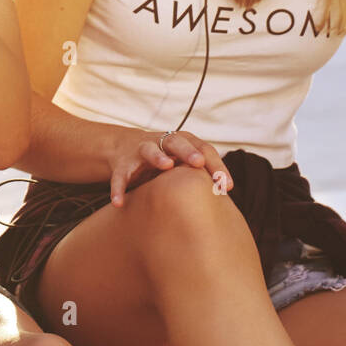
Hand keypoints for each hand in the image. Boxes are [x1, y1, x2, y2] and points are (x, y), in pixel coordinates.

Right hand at [107, 127, 231, 207]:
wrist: (125, 148)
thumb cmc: (166, 159)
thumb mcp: (182, 162)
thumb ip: (201, 172)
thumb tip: (227, 192)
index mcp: (182, 141)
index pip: (203, 148)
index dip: (216, 165)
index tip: (227, 185)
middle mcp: (161, 142)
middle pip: (177, 142)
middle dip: (188, 151)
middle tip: (199, 162)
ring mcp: (140, 151)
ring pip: (149, 150)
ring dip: (157, 157)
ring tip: (166, 165)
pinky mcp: (122, 164)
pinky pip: (120, 177)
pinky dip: (118, 189)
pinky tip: (119, 203)